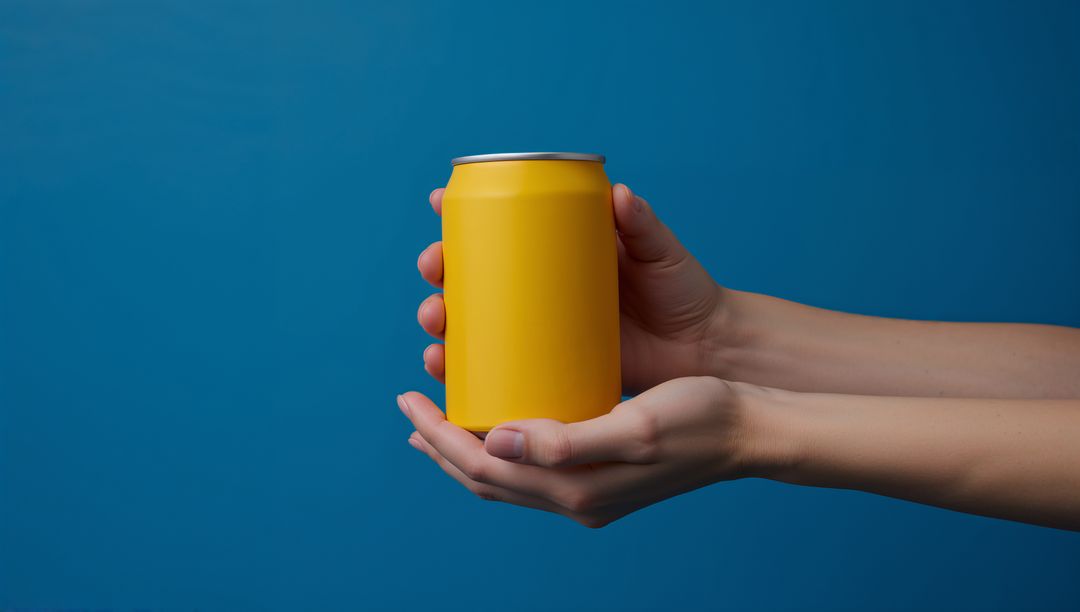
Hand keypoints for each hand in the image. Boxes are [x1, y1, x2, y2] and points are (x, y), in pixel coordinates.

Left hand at [398, 377, 751, 527]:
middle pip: (485, 478)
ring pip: (505, 477)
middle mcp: (575, 497)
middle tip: (410, 407)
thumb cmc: (701, 418)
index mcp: (576, 488)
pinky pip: (531, 469)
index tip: (408, 398)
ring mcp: (587, 491)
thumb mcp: (637, 426)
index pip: (483, 466)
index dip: (439, 435)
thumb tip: (497, 440)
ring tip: (436, 424)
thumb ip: (567, 441)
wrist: (750, 431)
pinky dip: (499, 450)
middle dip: (439, 445)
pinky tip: (497, 426)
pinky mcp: (599, 476)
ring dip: (465, 451)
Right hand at [416, 184, 727, 392]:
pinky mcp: (551, 376)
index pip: (498, 232)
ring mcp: (542, 337)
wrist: (709, 350)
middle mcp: (541, 296)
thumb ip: (644, 225)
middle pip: (472, 283)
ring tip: (435, 330)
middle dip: (440, 278)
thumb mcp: (661, 254)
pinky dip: (465, 376)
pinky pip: (498, 375)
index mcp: (559, 257)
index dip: (460, 218)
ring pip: (475, 331)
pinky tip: (444, 375)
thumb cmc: (686, 293)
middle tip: (435, 276)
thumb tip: (617, 192)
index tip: (437, 206)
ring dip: (441, 329)